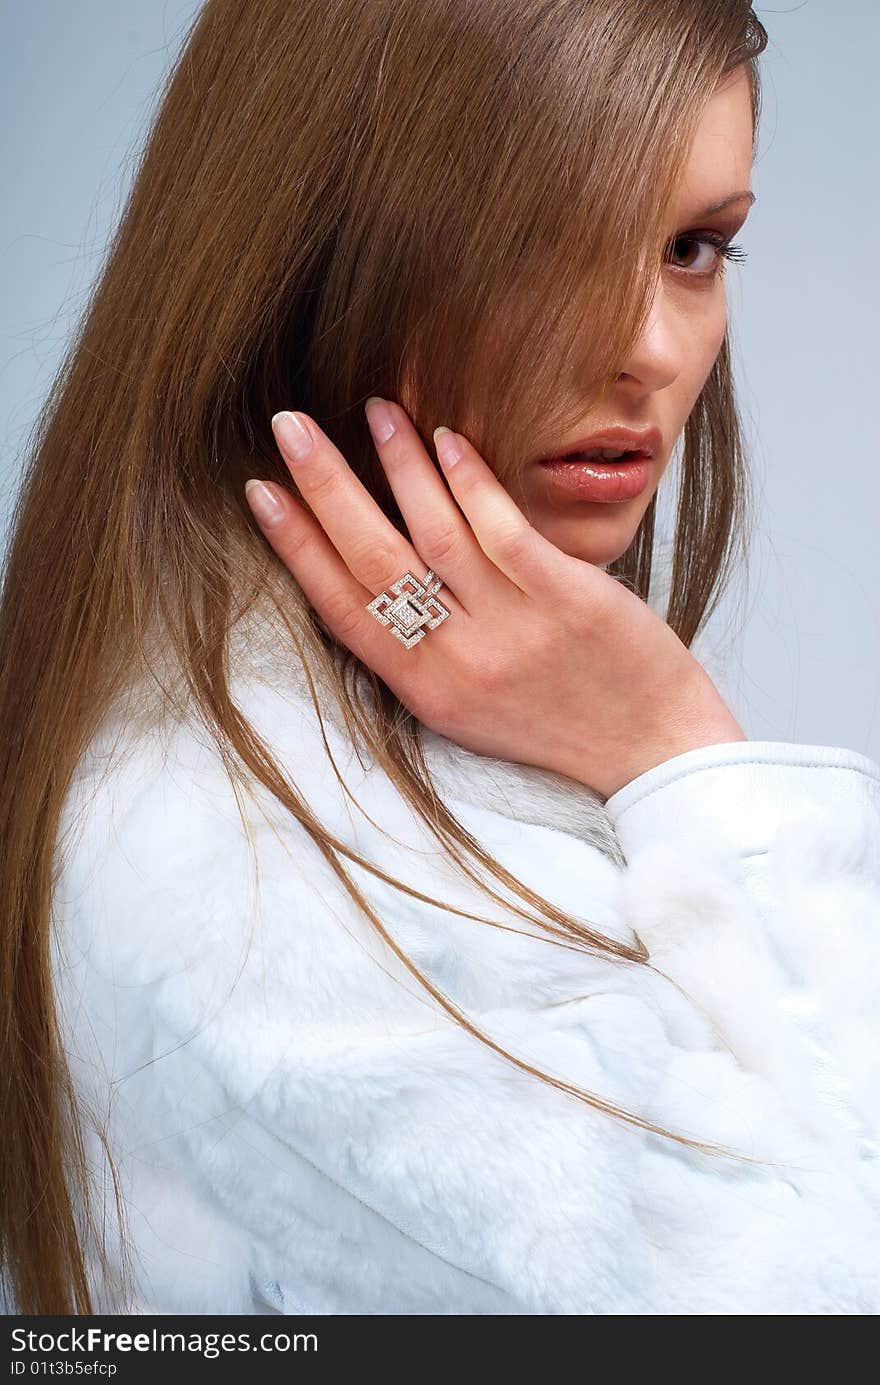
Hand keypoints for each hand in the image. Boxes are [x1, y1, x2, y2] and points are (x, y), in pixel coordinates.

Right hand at [245, 400, 745, 798]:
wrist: (654, 751)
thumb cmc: (560, 723)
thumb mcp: (469, 707)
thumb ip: (424, 648)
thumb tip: (377, 573)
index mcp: (425, 690)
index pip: (340, 608)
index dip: (295, 546)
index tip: (260, 492)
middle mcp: (458, 660)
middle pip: (372, 560)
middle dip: (324, 487)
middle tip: (290, 428)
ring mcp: (512, 627)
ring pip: (433, 532)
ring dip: (397, 464)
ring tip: (374, 409)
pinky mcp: (565, 598)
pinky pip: (501, 527)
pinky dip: (466, 478)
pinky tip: (445, 437)